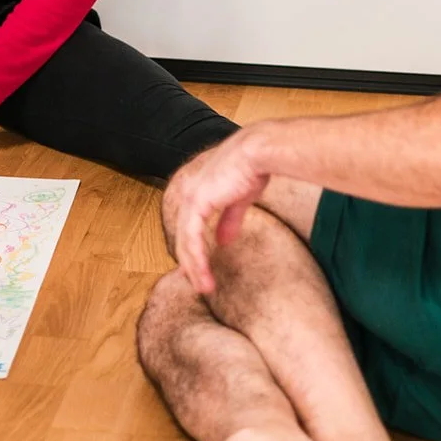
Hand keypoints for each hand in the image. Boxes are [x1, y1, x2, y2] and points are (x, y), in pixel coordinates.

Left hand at [163, 128, 270, 295]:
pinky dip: (197, 258)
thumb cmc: (252, 169)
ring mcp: (191, 198)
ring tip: (203, 287)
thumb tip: (224, 241)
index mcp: (199, 192)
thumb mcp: (239, 199)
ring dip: (194, 267)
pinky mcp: (197, 202)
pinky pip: (192, 238)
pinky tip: (202, 273)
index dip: (192, 249)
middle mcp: (190, 194)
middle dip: (190, 263)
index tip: (198, 269)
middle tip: (198, 284)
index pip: (189, 227)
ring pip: (185, 241)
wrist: (256, 152)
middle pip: (184, 237)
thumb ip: (229, 220)